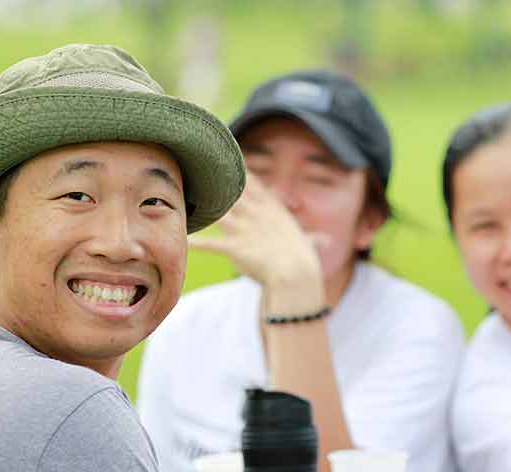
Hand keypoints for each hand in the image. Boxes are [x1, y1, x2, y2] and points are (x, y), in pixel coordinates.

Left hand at [189, 171, 323, 297]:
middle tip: (200, 167)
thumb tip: (327, 240)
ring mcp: (245, 230)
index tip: (230, 159)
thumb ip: (313, 240)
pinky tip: (183, 239)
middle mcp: (258, 216)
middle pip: (234, 193)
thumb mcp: (309, 245)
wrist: (297, 274)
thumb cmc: (304, 261)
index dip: (242, 174)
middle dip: (217, 181)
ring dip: (203, 206)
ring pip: (219, 212)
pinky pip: (212, 243)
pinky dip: (197, 242)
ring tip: (184, 197)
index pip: (256, 188)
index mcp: (274, 212)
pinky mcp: (236, 247)